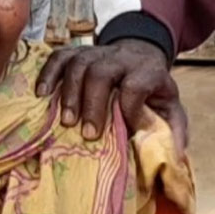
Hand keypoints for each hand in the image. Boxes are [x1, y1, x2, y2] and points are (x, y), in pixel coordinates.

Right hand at [35, 39, 187, 155]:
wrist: (140, 55)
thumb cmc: (152, 91)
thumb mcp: (170, 109)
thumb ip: (173, 132)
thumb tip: (170, 161)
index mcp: (147, 71)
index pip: (135, 85)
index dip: (129, 108)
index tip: (126, 130)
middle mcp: (120, 59)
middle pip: (101, 73)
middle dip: (92, 104)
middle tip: (88, 134)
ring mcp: (96, 53)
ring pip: (78, 64)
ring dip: (69, 94)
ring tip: (66, 122)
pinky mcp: (77, 52)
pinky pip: (59, 57)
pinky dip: (48, 74)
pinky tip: (41, 94)